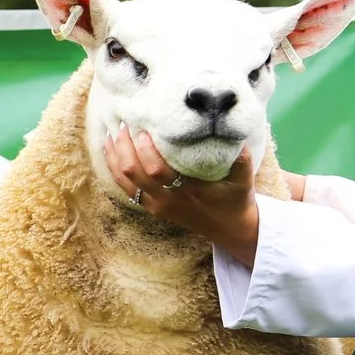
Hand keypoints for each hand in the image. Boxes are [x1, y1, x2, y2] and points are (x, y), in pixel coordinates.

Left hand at [104, 127, 262, 267]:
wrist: (230, 229)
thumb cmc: (236, 199)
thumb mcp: (243, 178)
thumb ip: (240, 156)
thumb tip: (232, 127)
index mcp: (188, 190)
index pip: (156, 170)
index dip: (145, 149)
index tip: (143, 129)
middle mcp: (168, 200)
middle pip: (133, 173)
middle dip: (124, 147)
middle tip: (122, 125)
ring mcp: (157, 206)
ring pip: (125, 181)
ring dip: (115, 157)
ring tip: (111, 135)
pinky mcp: (152, 208)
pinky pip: (127, 188)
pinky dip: (115, 170)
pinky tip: (112, 153)